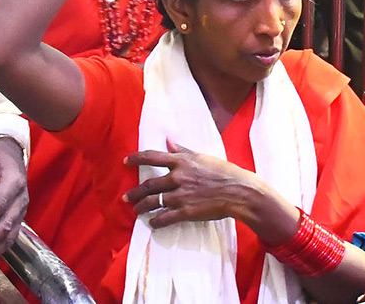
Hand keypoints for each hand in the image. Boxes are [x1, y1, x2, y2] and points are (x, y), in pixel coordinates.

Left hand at [125, 141, 283, 232]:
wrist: (238, 191)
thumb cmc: (223, 171)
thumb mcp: (202, 156)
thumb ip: (183, 149)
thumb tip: (168, 140)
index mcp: (181, 161)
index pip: (152, 156)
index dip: (136, 158)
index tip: (126, 161)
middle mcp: (177, 177)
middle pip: (149, 184)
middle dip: (135, 192)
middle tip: (126, 197)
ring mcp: (181, 195)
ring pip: (153, 202)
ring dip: (141, 207)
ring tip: (136, 210)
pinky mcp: (186, 211)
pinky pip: (166, 217)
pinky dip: (157, 221)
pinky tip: (153, 223)